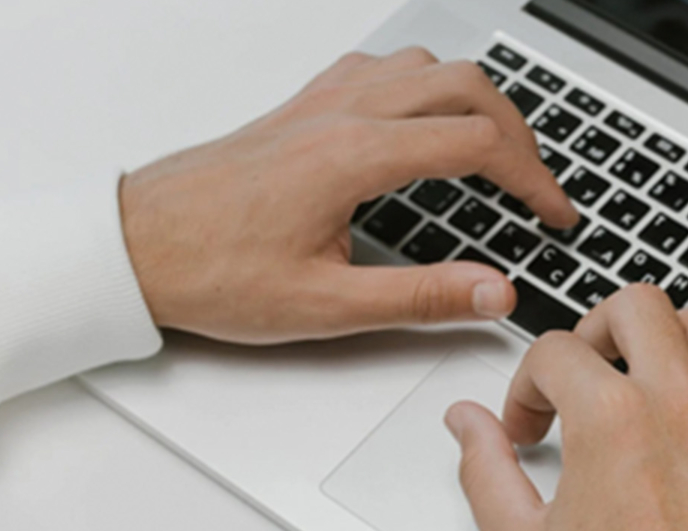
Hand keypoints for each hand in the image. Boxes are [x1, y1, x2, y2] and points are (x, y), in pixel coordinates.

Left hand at [119, 48, 576, 343]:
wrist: (133, 246)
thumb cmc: (213, 272)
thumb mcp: (326, 306)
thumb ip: (422, 296)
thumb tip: (495, 292)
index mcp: (356, 156)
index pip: (479, 143)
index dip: (534, 179)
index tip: (555, 213)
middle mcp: (343, 113)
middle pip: (467, 86)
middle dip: (520, 133)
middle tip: (537, 184)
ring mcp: (322, 101)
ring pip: (428, 67)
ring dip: (476, 100)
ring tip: (497, 151)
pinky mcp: (303, 106)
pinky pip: (382, 68)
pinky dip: (425, 87)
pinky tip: (424, 123)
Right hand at [445, 286, 687, 530]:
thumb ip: (485, 471)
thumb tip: (468, 424)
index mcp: (612, 423)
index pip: (555, 351)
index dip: (526, 386)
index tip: (530, 425)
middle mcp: (679, 409)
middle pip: (638, 305)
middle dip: (598, 329)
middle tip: (587, 373)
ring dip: (680, 332)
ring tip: (655, 367)